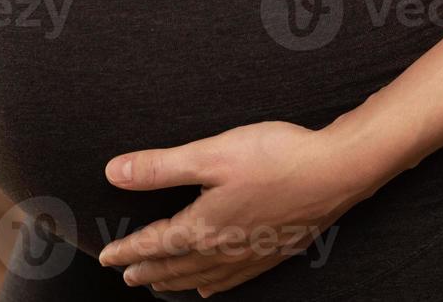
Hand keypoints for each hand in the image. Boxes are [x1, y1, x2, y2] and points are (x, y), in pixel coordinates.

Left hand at [99, 120, 392, 296]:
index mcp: (204, 226)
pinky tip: (212, 288)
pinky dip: (214, 286)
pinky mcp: (274, 251)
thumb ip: (161, 167)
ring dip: (176, 281)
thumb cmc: (275, 157)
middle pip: (176, 266)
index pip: (155, 243)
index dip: (128, 250)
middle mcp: (224, 249)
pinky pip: (233, 280)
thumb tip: (113, 172)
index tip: (107, 257)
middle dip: (147, 270)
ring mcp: (251, 254)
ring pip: (203, 277)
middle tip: (126, 275)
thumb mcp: (211, 154)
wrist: (335, 171)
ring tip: (159, 284)